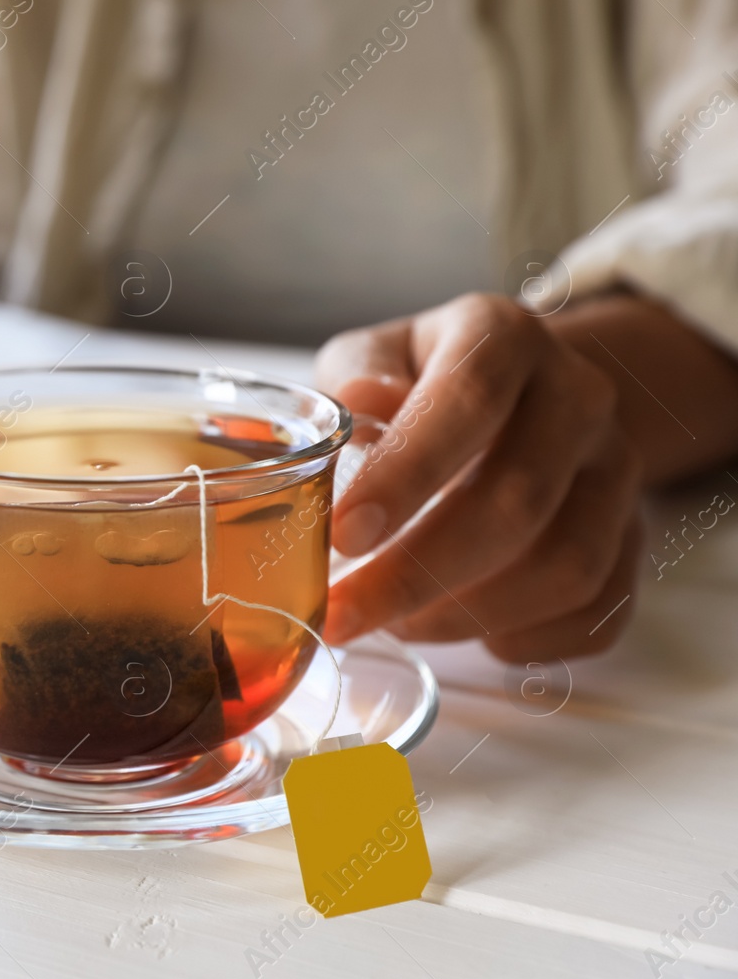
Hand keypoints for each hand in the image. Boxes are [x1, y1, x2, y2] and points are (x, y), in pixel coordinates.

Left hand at [314, 293, 643, 662]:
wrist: (518, 395)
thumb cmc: (420, 380)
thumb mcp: (373, 356)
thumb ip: (357, 378)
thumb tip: (358, 405)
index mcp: (506, 340)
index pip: (469, 402)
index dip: (406, 475)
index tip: (344, 536)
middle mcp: (579, 397)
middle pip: (517, 500)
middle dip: (417, 573)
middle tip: (344, 611)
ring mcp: (615, 472)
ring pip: (565, 567)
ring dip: (466, 614)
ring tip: (392, 622)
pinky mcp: (634, 538)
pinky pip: (597, 611)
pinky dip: (522, 638)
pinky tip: (458, 629)